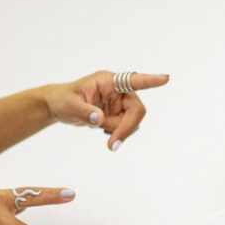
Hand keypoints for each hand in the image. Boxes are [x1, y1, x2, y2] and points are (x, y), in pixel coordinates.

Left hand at [43, 70, 168, 150]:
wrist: (59, 106)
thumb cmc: (63, 100)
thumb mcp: (70, 105)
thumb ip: (84, 112)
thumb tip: (99, 119)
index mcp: (108, 81)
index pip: (132, 80)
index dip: (150, 80)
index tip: (165, 78)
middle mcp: (118, 90)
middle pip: (136, 110)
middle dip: (126, 128)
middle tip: (112, 145)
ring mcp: (120, 102)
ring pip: (132, 121)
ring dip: (119, 131)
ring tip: (98, 130)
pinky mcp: (119, 113)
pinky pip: (126, 127)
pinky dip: (117, 133)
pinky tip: (102, 130)